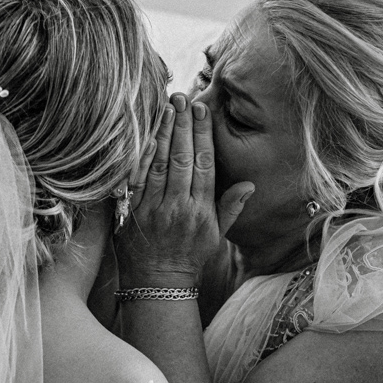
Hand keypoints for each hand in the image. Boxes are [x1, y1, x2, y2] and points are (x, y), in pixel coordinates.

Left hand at [116, 94, 253, 288]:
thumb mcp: (217, 236)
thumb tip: (249, 184)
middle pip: (182, 158)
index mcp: (201, 211)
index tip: (201, 110)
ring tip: (166, 108)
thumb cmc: (189, 257)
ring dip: (163, 133)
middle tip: (182, 98)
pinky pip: (137, 178)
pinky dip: (141, 155)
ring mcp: (153, 209)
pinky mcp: (132, 212)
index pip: (204, 164)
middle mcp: (178, 207)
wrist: (158, 284)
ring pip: (159, 164)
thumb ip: (230, 207)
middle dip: (182, 125)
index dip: (203, 134)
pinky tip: (145, 135)